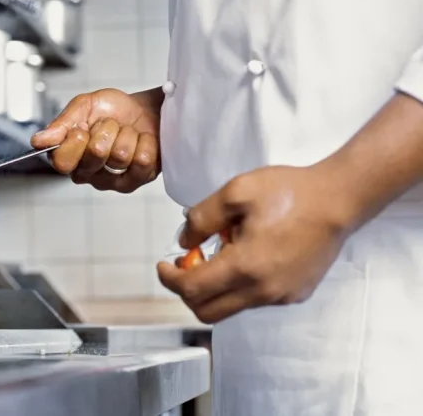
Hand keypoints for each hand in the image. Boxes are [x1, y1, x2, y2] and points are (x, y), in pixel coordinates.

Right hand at [31, 88, 160, 192]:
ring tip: (126, 132)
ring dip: (127, 134)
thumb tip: (38, 140)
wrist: (144, 110)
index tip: (83, 126)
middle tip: (109, 126)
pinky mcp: (138, 180)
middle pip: (95, 154)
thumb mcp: (83, 106)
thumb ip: (61, 124)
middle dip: (105, 130)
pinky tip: (141, 141)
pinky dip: (145, 142)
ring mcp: (113, 181)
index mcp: (69, 157)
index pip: (61, 161)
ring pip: (121, 155)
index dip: (75, 140)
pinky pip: (142, 160)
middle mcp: (88, 174)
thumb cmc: (112, 110)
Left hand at [156, 165, 357, 323]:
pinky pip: (254, 300)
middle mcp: (263, 290)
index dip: (170, 279)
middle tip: (185, 263)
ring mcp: (281, 296)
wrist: (338, 200)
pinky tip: (244, 255)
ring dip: (213, 287)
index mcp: (245, 267)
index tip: (163, 264)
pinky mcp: (295, 294)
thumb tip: (184, 241)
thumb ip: (201, 218)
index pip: (192, 290)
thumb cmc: (289, 192)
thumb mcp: (235, 192)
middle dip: (187, 290)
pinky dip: (237, 286)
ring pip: (230, 307)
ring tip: (219, 251)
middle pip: (207, 311)